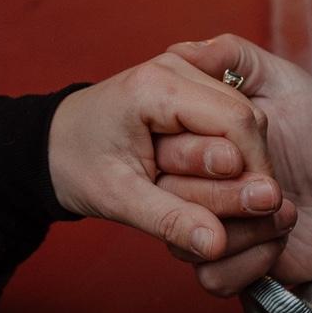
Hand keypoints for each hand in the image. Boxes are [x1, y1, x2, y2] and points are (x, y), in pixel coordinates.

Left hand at [48, 53, 294, 259]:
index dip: (255, 169)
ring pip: (246, 116)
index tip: (256, 210)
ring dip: (241, 160)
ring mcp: (185, 70)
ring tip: (209, 192)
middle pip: (247, 117)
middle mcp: (176, 67)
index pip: (236, 122)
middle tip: (233, 209)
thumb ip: (171, 220)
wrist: (55, 145)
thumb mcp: (119, 200)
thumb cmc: (79, 166)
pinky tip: (212, 176)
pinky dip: (233, 150)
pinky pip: (233, 116)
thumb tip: (217, 245)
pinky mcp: (191, 83)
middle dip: (249, 167)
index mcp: (156, 87)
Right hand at [156, 34, 311, 293]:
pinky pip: (213, 277)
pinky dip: (251, 263)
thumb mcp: (287, 83)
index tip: (239, 153)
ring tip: (286, 213)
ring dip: (244, 229)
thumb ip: (235, 58)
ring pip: (186, 242)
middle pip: (169, 200)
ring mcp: (211, 229)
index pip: (163, 150)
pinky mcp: (232, 269)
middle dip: (227, 195)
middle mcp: (196, 187)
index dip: (197, 153)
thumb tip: (182, 48)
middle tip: (274, 188)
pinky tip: (280, 244)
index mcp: (198, 144)